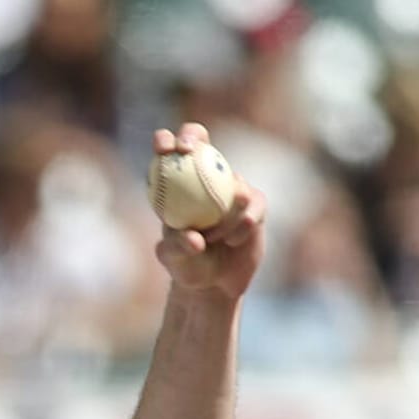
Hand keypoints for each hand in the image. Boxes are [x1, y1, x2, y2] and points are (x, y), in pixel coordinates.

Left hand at [154, 124, 267, 301]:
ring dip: (224, 211)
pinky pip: (253, 204)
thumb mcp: (175, 260)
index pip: (168, 150)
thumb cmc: (187, 268)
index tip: (164, 149)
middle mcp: (204, 177)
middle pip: (200, 140)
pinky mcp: (254, 204)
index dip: (165, 140)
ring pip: (232, 180)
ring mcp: (230, 187)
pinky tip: (234, 239)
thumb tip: (194, 238)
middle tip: (189, 150)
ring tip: (215, 238)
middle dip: (193, 135)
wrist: (216, 283)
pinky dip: (244, 222)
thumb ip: (178, 248)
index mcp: (176, 185)